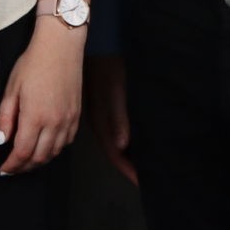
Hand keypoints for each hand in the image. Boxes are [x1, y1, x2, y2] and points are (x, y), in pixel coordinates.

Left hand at [0, 24, 85, 174]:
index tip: (3, 170)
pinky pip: (66, 142)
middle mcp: (55, 122)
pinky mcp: (77, 116)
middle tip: (12, 169)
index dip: (12, 165)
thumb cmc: (33, 64)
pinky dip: (54, 150)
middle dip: (24, 167)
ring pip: (54, 153)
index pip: (23, 152)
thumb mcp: (11, 88)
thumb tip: (2, 141)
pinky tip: (45, 147)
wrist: (60, 48)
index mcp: (36, 116)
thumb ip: (6, 117)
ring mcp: (69, 120)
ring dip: (39, 161)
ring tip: (26, 161)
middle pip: (40, 157)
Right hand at [83, 55, 136, 184]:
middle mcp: (97, 120)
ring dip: (122, 155)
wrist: (88, 46)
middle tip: (142, 179)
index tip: (141, 183)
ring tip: (137, 165)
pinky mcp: (97, 105)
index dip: (127, 169)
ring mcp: (96, 113)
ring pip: (109, 142)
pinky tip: (126, 141)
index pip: (115, 153)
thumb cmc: (106, 66)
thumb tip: (122, 145)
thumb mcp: (115, 91)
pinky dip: (118, 141)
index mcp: (100, 120)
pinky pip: (107, 131)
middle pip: (111, 150)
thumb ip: (118, 118)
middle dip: (125, 166)